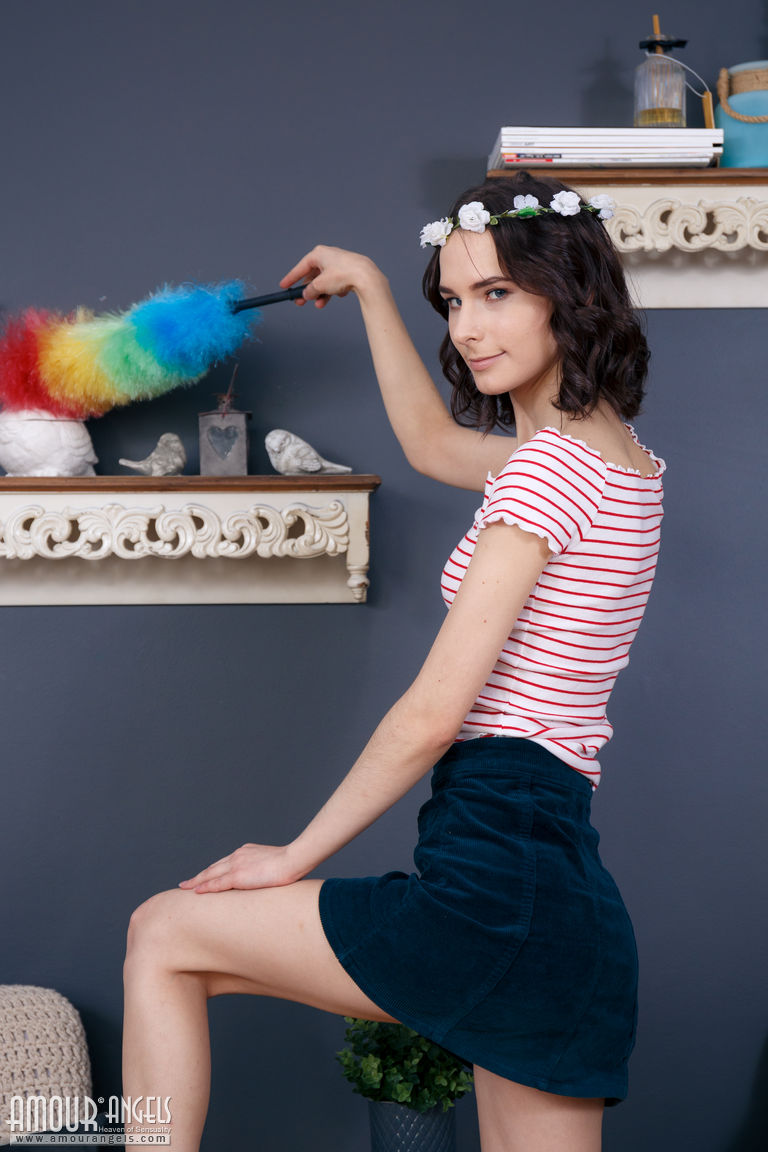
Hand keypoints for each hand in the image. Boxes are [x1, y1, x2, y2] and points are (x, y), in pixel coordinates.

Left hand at [178, 842, 305, 893]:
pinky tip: (196, 891)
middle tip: (187, 883)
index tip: (205, 876)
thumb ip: (266, 869)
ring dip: (197, 881)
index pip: (225, 863)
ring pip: (211, 874)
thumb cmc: (291, 863)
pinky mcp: (238, 875)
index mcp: (246, 852)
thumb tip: (270, 878)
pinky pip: (217, 883)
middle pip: (213, 867)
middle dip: (200, 876)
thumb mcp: (275, 864)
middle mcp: (238, 855)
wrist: (294, 859)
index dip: (213, 870)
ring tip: (185, 887)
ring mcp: (237, 865)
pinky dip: (205, 887)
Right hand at [279, 246, 383, 309]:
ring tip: (320, 305)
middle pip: (313, 276)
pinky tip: (339, 295)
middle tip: (300, 302)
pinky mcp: (348, 271)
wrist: (366, 277)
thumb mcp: (320, 285)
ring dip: (321, 294)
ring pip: (325, 281)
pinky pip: (336, 283)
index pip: (300, 268)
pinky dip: (334, 291)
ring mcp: (339, 264)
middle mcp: (328, 256)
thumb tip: (306, 294)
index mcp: (319, 254)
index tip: (284, 286)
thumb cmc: (343, 274)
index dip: (291, 278)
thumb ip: (310, 290)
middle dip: (307, 291)